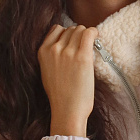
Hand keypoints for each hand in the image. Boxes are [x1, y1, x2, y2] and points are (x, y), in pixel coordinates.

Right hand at [37, 22, 97, 136]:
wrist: (67, 110)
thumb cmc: (60, 95)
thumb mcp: (47, 71)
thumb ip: (52, 56)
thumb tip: (65, 44)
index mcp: (42, 52)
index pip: (57, 29)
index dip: (67, 34)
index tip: (74, 42)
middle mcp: (54, 49)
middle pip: (71, 29)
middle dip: (78, 36)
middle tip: (84, 48)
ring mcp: (67, 52)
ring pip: (80, 30)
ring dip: (87, 36)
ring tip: (90, 46)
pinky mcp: (82, 56)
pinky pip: (89, 33)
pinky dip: (94, 33)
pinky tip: (96, 38)